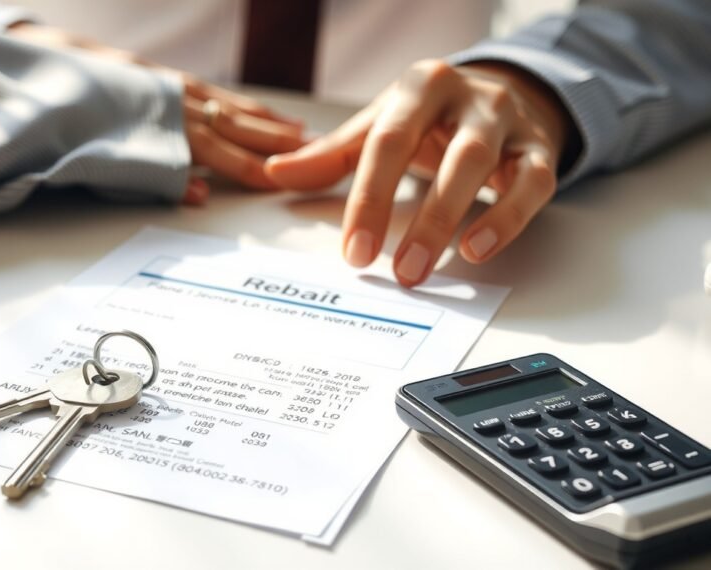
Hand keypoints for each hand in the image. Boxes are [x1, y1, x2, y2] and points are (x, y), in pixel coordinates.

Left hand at [7, 23, 305, 204]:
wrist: (36, 63)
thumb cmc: (65, 118)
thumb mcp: (103, 159)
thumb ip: (153, 178)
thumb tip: (198, 197)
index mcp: (163, 128)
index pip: (223, 155)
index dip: (256, 171)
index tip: (284, 183)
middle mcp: (175, 103)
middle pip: (237, 127)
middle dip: (276, 143)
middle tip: (313, 154)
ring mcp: (172, 87)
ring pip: (231, 106)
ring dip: (267, 122)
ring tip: (300, 132)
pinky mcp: (164, 76)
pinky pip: (215, 91)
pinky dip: (242, 102)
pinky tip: (256, 107)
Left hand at [266, 59, 573, 286]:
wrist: (504, 91)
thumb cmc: (431, 117)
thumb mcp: (381, 125)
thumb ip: (333, 155)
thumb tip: (276, 173)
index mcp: (419, 87)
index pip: (387, 142)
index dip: (368, 199)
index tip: (355, 252)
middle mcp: (468, 97)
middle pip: (445, 156)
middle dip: (420, 220)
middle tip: (396, 272)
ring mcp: (508, 121)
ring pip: (486, 168)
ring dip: (454, 221)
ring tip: (428, 269)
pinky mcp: (540, 149)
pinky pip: (534, 184)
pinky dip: (509, 218)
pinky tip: (478, 248)